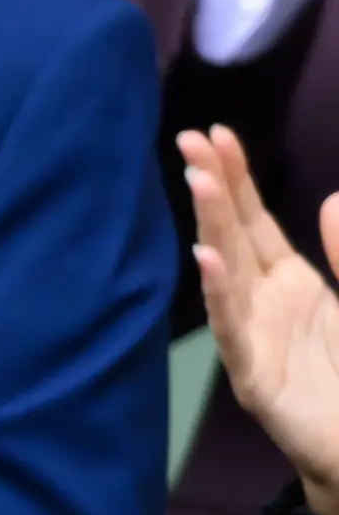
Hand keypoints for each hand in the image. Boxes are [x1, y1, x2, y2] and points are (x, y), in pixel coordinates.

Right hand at [186, 126, 338, 514]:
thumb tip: (330, 199)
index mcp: (289, 283)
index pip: (255, 220)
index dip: (237, 178)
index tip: (216, 134)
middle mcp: (264, 305)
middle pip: (234, 237)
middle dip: (213, 188)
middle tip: (190, 139)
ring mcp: (255, 341)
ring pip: (227, 275)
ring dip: (210, 227)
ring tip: (198, 181)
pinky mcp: (256, 380)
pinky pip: (233, 332)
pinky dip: (216, 296)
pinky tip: (204, 261)